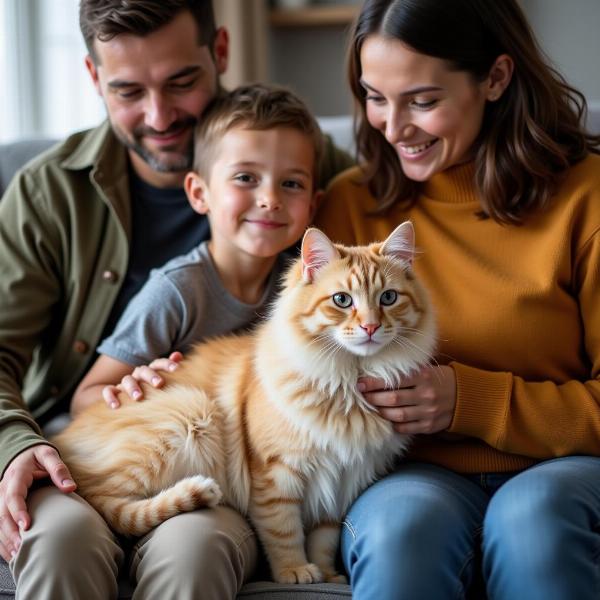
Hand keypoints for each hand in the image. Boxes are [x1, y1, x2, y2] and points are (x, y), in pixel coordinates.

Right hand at [0, 444, 75, 560]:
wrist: (23, 454)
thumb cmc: (38, 456)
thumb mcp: (49, 455)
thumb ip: (59, 470)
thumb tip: (70, 487)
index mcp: (16, 476)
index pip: (13, 496)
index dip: (18, 512)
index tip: (27, 526)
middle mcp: (3, 489)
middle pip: (2, 514)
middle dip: (10, 532)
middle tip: (22, 548)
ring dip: (5, 540)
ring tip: (17, 555)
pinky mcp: (0, 507)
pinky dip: (2, 541)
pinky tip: (10, 553)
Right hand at [102, 351, 182, 408]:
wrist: (123, 398)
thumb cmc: (150, 390)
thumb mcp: (160, 381)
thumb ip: (170, 368)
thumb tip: (178, 355)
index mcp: (150, 371)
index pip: (158, 363)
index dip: (167, 364)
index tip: (176, 368)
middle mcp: (137, 375)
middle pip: (143, 370)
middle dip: (151, 376)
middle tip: (159, 383)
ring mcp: (124, 383)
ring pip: (127, 380)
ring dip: (133, 387)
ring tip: (139, 397)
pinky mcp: (112, 392)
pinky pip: (108, 391)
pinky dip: (110, 397)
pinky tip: (116, 406)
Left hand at [358, 365, 456, 433]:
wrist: (466, 397)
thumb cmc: (440, 380)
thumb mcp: (428, 370)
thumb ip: (407, 372)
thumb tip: (377, 371)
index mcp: (424, 377)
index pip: (394, 380)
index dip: (374, 383)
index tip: (360, 383)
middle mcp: (426, 394)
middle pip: (393, 399)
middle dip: (374, 398)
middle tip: (363, 396)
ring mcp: (428, 412)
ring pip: (397, 415)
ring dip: (381, 412)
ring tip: (373, 407)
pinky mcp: (429, 425)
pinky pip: (406, 428)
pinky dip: (394, 424)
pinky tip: (387, 419)